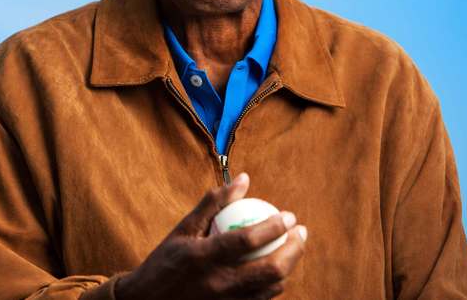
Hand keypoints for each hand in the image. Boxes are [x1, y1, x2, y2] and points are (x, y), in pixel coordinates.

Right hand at [115, 173, 307, 299]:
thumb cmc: (166, 261)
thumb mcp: (183, 229)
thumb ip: (214, 204)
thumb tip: (243, 179)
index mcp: (202, 257)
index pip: (246, 240)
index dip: (273, 227)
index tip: (289, 215)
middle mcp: (218, 283)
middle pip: (270, 269)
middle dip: (294, 249)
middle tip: (300, 231)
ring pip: (272, 287)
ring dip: (289, 265)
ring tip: (292, 246)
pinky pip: (263, 298)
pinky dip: (275, 281)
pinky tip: (277, 266)